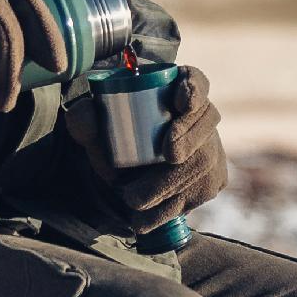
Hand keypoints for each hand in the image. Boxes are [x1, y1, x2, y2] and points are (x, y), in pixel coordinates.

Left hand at [64, 65, 226, 231]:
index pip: (195, 80)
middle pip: (206, 120)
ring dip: (172, 182)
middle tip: (170, 153)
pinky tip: (144, 216)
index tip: (182, 100)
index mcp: (175, 88)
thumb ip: (84, 118)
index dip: (194, 88)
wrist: (123, 175)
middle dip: (190, 137)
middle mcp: (200, 116)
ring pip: (204, 162)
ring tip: (134, 198)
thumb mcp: (93, 127)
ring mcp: (211, 148)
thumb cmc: (112, 138)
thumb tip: (89, 115)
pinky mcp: (213, 180)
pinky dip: (169, 208)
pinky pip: (198, 193)